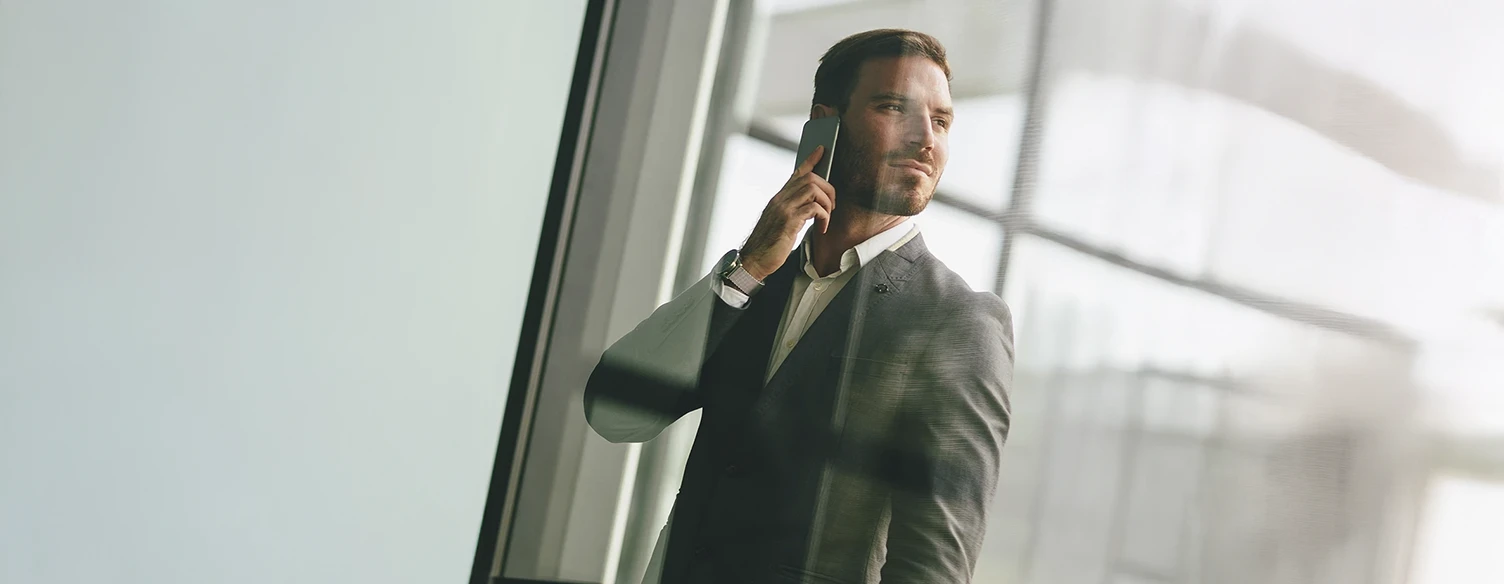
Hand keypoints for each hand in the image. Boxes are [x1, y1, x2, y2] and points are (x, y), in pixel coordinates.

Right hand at [739, 146, 834, 280]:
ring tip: (827, 217)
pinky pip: (814, 208)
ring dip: (827, 202)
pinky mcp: (788, 221)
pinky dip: (823, 216)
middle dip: (828, 188)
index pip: (796, 173)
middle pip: (810, 178)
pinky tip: (822, 228)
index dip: (810, 160)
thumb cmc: (768, 246)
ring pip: (813, 189)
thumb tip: (810, 208)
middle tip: (832, 205)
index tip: (821, 150)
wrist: (753, 261)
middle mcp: (780, 199)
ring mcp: (783, 209)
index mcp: (778, 199)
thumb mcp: (780, 223)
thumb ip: (792, 212)